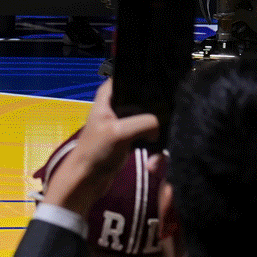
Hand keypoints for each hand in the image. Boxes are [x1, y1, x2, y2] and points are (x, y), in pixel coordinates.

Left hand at [38, 80, 159, 218]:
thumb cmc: (96, 151)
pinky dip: (155, 149)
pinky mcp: (131, 140)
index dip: (142, 78)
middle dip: (158, 112)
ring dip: (158, 136)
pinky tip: (154, 162)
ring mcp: (124, 124)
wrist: (87, 180)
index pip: (126, 77)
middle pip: (145, 100)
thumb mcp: (119, 132)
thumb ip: (144, 122)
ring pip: (151, 121)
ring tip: (157, 151)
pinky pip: (151, 138)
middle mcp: (116, 107)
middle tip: (169, 121)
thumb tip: (161, 126)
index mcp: (108, 98)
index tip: (163, 84)